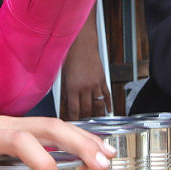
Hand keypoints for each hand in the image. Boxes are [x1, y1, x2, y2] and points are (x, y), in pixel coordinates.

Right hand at [0, 116, 115, 169]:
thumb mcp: (4, 160)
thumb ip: (28, 167)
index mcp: (18, 126)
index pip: (58, 125)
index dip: (85, 138)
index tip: (109, 154)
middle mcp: (3, 125)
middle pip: (47, 125)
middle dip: (77, 143)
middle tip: (100, 165)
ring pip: (18, 140)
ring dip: (42, 162)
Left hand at [60, 4, 109, 119]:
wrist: (81, 43)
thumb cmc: (69, 56)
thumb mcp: (62, 76)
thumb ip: (65, 92)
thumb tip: (67, 104)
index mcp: (72, 87)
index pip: (73, 110)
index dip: (73, 119)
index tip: (72, 125)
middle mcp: (85, 87)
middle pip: (86, 110)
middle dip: (84, 119)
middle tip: (83, 127)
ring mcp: (95, 84)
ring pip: (97, 105)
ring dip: (96, 115)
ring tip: (95, 122)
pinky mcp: (103, 79)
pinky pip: (107, 96)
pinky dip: (108, 105)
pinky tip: (108, 111)